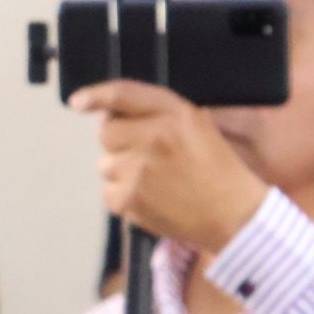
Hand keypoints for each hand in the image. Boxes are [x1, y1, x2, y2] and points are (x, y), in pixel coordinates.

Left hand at [70, 79, 266, 251]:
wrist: (235, 217)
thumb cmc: (220, 173)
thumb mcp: (199, 127)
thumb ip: (161, 114)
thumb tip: (113, 113)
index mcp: (176, 114)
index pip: (123, 96)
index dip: (96, 96)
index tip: (78, 102)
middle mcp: (156, 137)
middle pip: (107, 133)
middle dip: (120, 144)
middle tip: (146, 159)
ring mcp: (140, 169)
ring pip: (105, 165)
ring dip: (122, 174)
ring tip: (155, 184)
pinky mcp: (132, 199)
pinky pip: (109, 194)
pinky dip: (125, 199)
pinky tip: (152, 201)